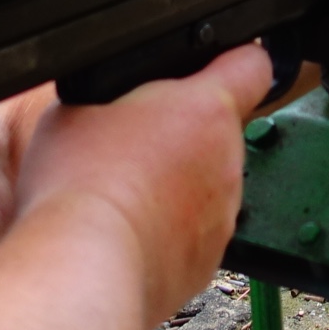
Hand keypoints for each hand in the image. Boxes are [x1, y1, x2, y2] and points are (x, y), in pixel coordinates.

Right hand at [14, 43, 271, 326]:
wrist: (83, 270)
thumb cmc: (79, 186)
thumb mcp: (77, 106)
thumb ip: (114, 93)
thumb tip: (112, 100)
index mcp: (206, 109)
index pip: (252, 65)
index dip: (234, 59)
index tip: (218, 63)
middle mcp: (228, 162)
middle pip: (220, 132)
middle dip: (185, 133)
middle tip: (137, 143)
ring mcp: (222, 216)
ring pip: (208, 186)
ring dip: (178, 185)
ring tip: (124, 193)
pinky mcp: (207, 261)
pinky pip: (194, 234)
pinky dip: (169, 231)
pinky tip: (127, 230)